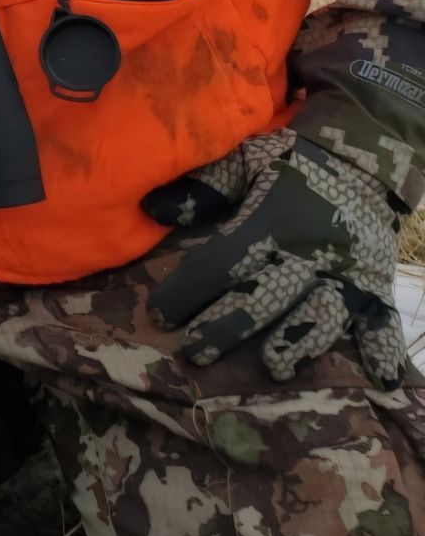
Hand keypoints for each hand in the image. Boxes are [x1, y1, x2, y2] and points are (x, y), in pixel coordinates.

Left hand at [146, 128, 411, 387]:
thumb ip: (203, 187)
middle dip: (227, 326)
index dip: (188, 291)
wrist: (363, 158)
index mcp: (272, 221)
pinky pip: (384, 318)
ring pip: (321, 313)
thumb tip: (151, 209)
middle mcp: (311, 252)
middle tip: (195, 353)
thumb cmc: (293, 163)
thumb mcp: (246, 160)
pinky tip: (384, 377)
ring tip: (275, 367)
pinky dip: (384, 346)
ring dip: (298, 341)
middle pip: (264, 296)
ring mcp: (349, 272)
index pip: (222, 262)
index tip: (158, 316)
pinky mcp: (377, 284)